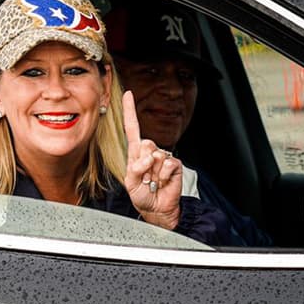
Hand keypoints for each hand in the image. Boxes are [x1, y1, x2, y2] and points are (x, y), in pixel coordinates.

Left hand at [122, 90, 181, 229]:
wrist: (156, 209)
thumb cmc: (142, 195)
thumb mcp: (130, 183)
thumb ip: (135, 168)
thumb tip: (149, 158)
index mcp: (135, 153)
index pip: (132, 128)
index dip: (129, 111)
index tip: (128, 94)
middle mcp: (149, 151)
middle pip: (145, 143)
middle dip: (143, 162)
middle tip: (145, 177)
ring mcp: (163, 157)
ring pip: (155, 154)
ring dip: (153, 173)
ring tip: (154, 181)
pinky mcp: (174, 164)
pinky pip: (167, 164)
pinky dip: (163, 176)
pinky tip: (163, 182)